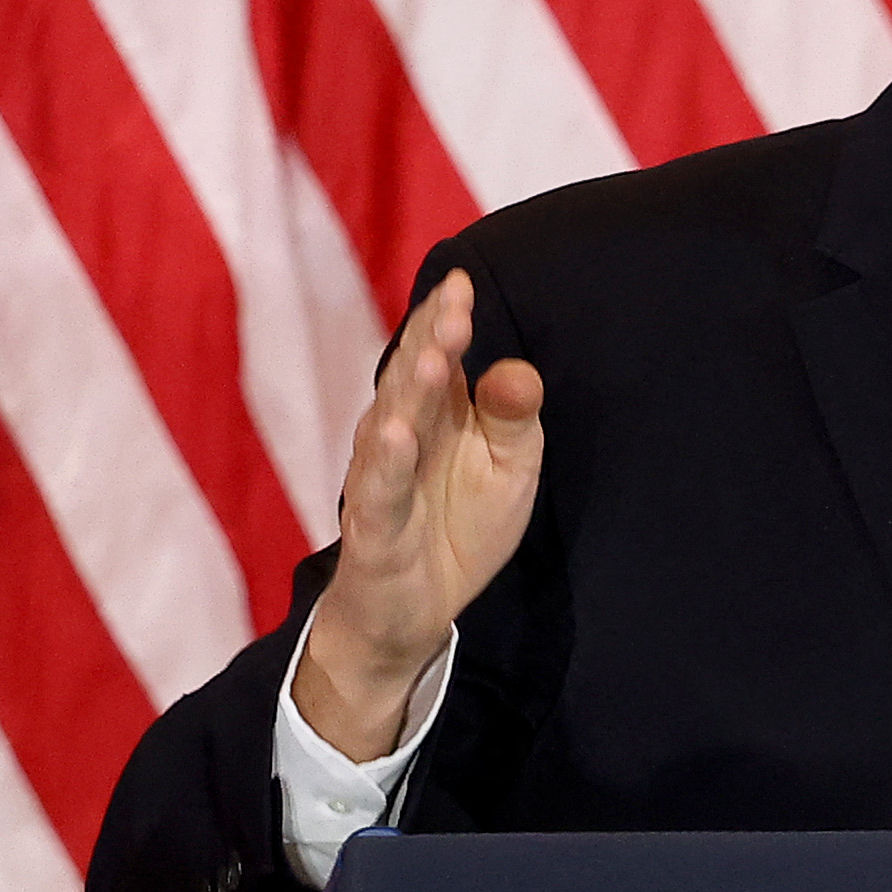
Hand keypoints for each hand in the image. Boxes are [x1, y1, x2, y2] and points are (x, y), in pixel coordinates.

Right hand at [292, 271, 545, 760]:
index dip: (447, 319)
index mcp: (431, 415)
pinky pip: (379, 492)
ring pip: (392, 426)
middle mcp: (398, 437)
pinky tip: (395, 434)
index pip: (436, 355)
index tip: (463, 279)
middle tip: (454, 300)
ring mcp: (381, 481)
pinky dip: (387, 463)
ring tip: (434, 355)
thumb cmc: (457, 525)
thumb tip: (518, 369)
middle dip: (433, 340)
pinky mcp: (374, 529)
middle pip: (413, 380)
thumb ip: (512, 416)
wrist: (411, 612)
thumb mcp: (507, 467)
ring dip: (411, 390)